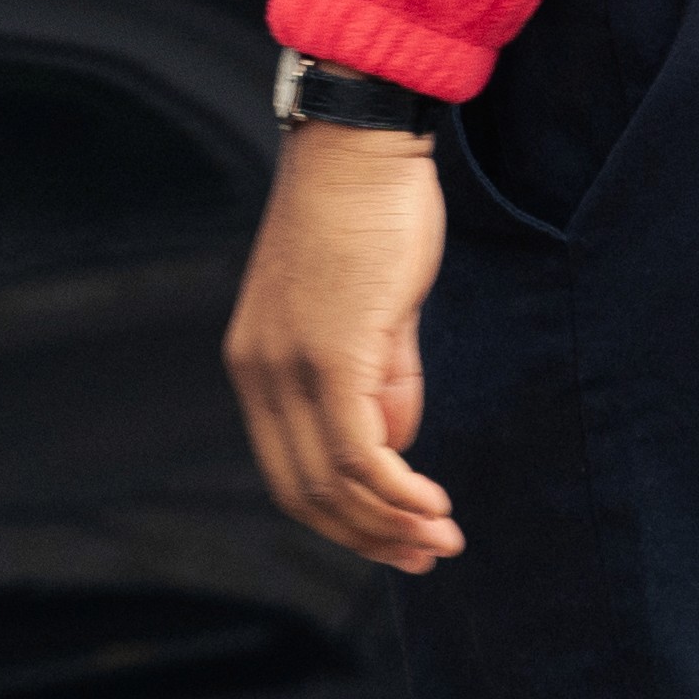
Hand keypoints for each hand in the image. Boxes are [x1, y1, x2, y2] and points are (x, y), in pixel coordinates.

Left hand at [223, 118, 462, 571]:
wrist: (360, 143)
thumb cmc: (370, 215)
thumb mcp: (370, 312)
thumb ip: (381, 379)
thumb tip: (394, 444)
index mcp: (256, 364)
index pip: (288, 471)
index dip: (343, 519)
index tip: (397, 538)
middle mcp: (259, 372)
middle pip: (303, 492)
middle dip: (368, 537)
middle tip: (426, 555)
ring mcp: (289, 365)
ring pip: (334, 482)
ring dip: (391, 524)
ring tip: (442, 538)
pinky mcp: (329, 354)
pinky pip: (361, 452)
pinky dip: (399, 493)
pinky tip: (434, 505)